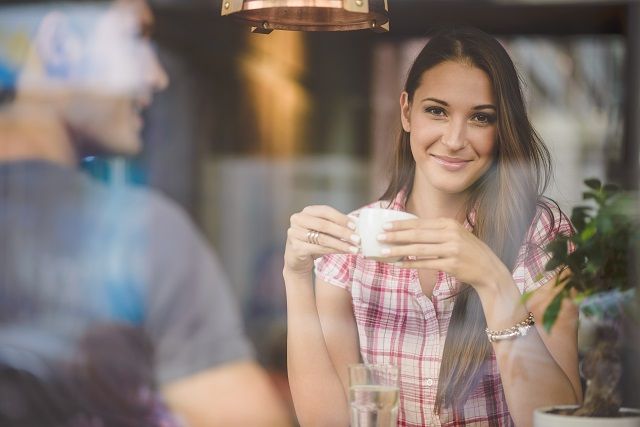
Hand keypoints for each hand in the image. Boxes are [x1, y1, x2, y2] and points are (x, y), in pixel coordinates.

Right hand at [284, 205, 359, 275]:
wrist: (297, 259)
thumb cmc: (313, 241)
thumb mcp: (323, 230)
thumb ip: (335, 225)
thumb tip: (356, 224)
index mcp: (307, 211)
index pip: (325, 211)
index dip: (340, 218)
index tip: (354, 226)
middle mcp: (298, 219)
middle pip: (324, 225)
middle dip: (343, 232)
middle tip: (357, 239)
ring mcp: (295, 233)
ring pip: (322, 238)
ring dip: (341, 244)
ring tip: (354, 248)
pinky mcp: (296, 247)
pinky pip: (318, 249)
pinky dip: (334, 250)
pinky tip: (344, 252)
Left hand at [379, 217, 507, 289]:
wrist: (488, 269)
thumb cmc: (468, 251)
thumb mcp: (455, 235)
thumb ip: (436, 232)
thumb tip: (409, 231)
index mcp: (449, 224)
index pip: (420, 223)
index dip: (401, 224)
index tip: (385, 226)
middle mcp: (450, 234)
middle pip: (417, 234)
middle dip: (396, 236)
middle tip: (379, 237)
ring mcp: (451, 249)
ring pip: (419, 249)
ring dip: (399, 250)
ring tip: (384, 251)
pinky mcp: (451, 264)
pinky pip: (426, 264)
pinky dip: (410, 264)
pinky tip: (398, 264)